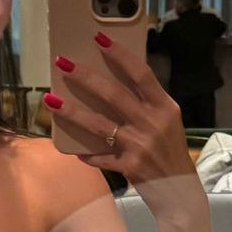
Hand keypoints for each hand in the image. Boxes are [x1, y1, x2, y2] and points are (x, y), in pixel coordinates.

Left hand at [46, 37, 201, 217]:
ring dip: (72, 111)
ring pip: (99, 124)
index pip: (140, 73)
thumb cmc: (170, 153)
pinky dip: (87, 155)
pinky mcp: (130, 166)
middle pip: (113, 94)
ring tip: (50, 100)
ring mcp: (140, 145)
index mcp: (164, 107)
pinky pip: (101, 158)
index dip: (120, 55)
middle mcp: (153, 122)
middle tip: (62, 63)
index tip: (99, 39)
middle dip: (85, 77)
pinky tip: (73, 151)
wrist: (181, 193)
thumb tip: (112, 87)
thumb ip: (146, 105)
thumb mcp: (168, 123)